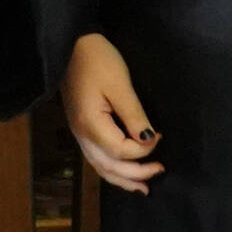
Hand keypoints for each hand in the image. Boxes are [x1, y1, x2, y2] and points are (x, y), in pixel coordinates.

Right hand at [61, 33, 163, 194]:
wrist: (71, 44)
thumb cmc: (97, 60)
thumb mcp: (120, 85)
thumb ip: (134, 116)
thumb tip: (148, 141)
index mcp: (91, 125)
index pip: (121, 150)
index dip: (144, 149)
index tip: (160, 136)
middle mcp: (81, 135)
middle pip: (109, 166)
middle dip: (136, 173)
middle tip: (160, 171)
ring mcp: (78, 133)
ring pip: (100, 166)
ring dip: (122, 178)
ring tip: (142, 187)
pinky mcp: (80, 127)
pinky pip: (96, 157)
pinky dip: (111, 168)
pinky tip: (121, 170)